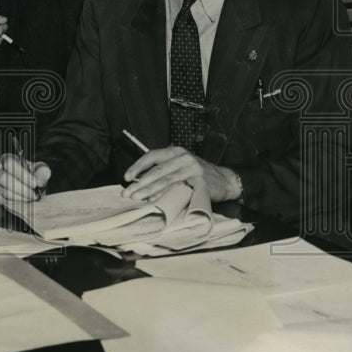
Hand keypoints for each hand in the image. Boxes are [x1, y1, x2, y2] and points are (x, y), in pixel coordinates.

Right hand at [0, 153, 50, 203]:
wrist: (33, 187)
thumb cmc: (35, 175)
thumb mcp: (42, 171)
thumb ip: (42, 173)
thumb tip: (39, 180)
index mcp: (7, 159)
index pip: (9, 163)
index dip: (22, 174)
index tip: (36, 184)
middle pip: (3, 178)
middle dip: (21, 188)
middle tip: (35, 194)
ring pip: (5, 192)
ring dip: (21, 197)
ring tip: (33, 198)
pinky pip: (5, 202)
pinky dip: (18, 203)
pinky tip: (27, 201)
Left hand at [122, 146, 240, 201]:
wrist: (225, 181)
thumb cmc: (199, 175)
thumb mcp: (182, 165)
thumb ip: (165, 169)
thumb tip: (139, 181)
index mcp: (176, 151)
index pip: (152, 156)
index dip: (137, 166)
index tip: (126, 177)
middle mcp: (183, 157)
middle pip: (156, 170)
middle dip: (139, 182)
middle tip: (127, 192)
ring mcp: (191, 168)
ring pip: (164, 180)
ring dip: (148, 190)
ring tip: (136, 197)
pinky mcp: (198, 181)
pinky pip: (177, 189)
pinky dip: (163, 195)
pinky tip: (153, 200)